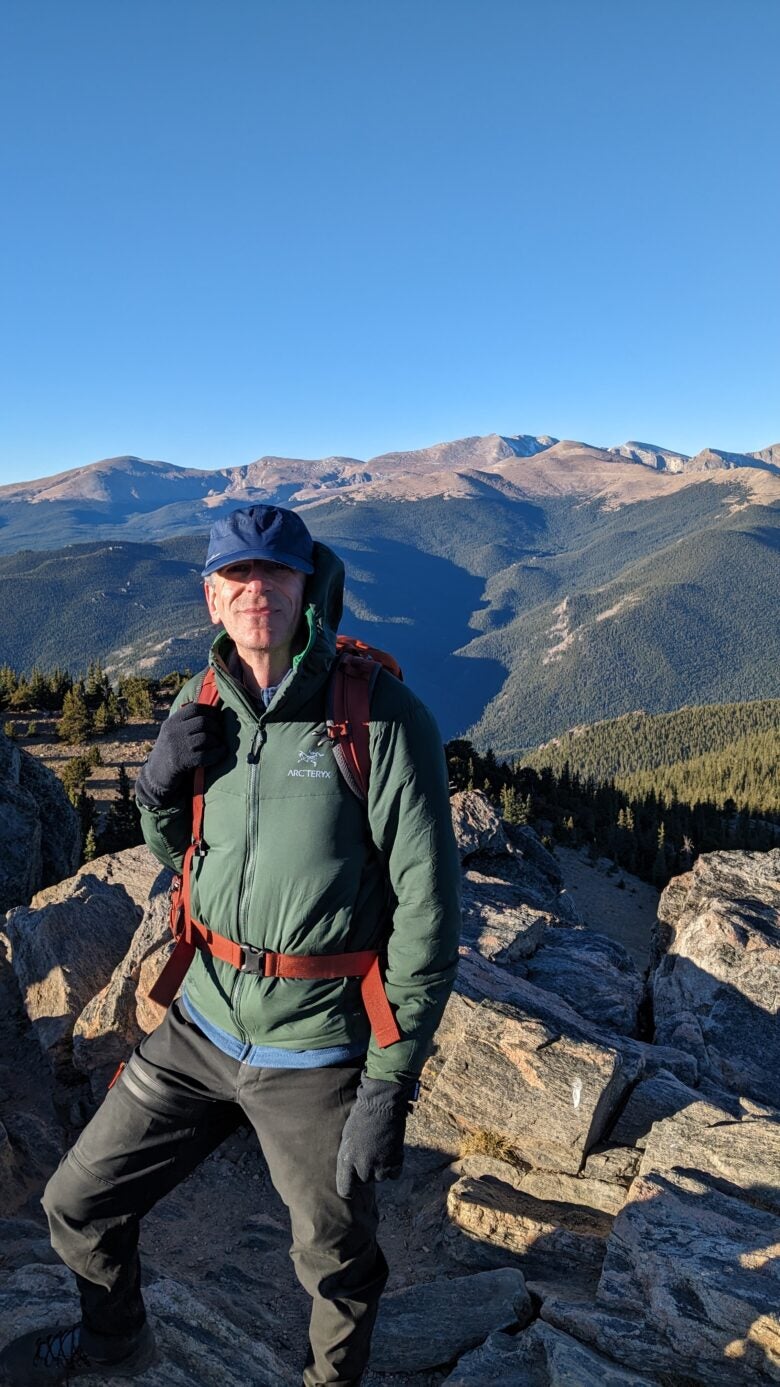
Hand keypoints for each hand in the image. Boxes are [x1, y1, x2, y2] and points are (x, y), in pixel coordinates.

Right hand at [135, 703, 224, 807]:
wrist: (156, 774)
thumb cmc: (171, 751)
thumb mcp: (172, 732)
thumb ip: (187, 722)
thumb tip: (214, 712)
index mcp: (171, 722)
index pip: (195, 708)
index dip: (211, 711)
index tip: (218, 717)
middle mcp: (173, 732)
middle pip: (203, 722)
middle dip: (217, 727)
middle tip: (220, 734)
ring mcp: (177, 746)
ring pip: (206, 737)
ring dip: (217, 741)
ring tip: (219, 744)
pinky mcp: (183, 762)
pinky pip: (206, 755)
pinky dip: (218, 753)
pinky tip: (221, 752)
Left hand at [336, 1075, 416, 1198]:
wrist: (381, 1103)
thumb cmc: (360, 1116)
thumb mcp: (346, 1138)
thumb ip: (348, 1157)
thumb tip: (350, 1171)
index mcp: (347, 1160)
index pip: (345, 1190)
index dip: (348, 1188)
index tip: (350, 1183)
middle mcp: (363, 1167)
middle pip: (364, 1182)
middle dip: (364, 1172)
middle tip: (366, 1154)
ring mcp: (381, 1165)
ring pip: (380, 1178)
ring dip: (379, 1169)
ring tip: (378, 1151)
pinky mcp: (396, 1160)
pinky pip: (394, 1174)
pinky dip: (393, 1167)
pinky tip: (389, 1153)